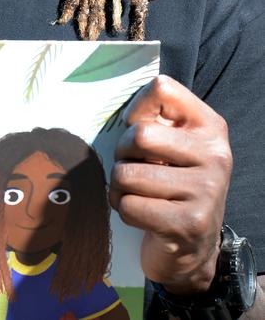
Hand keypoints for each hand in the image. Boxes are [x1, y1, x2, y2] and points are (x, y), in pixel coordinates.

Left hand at [110, 75, 231, 294]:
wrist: (195, 246)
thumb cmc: (171, 182)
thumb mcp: (171, 143)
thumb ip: (152, 117)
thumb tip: (129, 116)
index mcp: (211, 126)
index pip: (162, 88)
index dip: (137, 108)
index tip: (140, 129)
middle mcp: (216, 155)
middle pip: (139, 134)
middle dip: (121, 152)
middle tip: (131, 166)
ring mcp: (207, 191)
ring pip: (127, 174)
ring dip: (118, 186)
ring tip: (134, 192)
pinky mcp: (190, 224)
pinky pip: (130, 206)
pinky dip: (124, 210)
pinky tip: (141, 214)